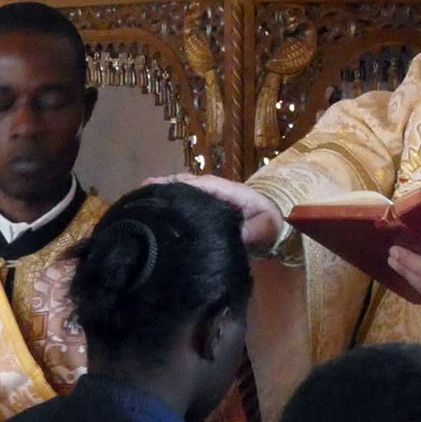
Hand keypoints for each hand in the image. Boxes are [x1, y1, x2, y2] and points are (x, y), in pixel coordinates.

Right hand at [146, 173, 284, 254]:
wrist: (280, 225)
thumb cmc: (272, 223)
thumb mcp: (266, 228)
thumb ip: (252, 232)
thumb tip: (234, 237)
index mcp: (229, 191)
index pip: (200, 184)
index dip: (179, 185)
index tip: (156, 187)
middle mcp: (217, 191)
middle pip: (187, 184)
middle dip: (165, 187)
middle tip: (141, 192)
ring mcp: (212, 199)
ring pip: (185, 191)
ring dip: (166, 193)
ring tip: (141, 198)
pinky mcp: (210, 209)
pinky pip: (189, 201)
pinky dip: (173, 202)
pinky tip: (157, 209)